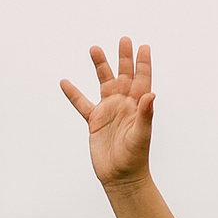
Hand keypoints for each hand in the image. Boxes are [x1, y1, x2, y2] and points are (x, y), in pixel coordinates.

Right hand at [61, 38, 153, 187]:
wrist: (121, 178)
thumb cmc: (135, 158)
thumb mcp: (141, 134)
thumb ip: (145, 114)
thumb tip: (152, 94)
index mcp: (137, 107)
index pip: (142, 81)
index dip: (143, 64)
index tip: (143, 47)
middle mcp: (124, 106)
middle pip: (124, 76)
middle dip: (124, 58)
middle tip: (124, 39)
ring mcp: (109, 112)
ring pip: (104, 83)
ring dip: (100, 66)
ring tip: (94, 49)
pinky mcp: (95, 121)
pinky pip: (82, 103)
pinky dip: (73, 93)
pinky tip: (65, 82)